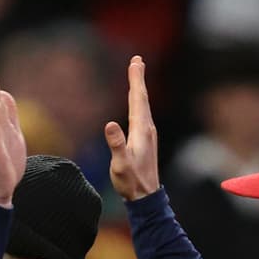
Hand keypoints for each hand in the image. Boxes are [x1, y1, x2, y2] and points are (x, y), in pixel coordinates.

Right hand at [105, 56, 159, 200]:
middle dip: (138, 79)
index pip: (138, 100)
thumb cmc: (131, 183)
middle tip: (137, 60)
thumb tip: (110, 124)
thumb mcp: (120, 165)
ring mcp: (148, 135)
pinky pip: (142, 114)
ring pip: (143, 105)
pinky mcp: (146, 141)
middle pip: (142, 99)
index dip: (136, 80)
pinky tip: (137, 103)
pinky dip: (139, 102)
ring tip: (137, 74)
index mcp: (141, 131)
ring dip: (140, 89)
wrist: (146, 198)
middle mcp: (147, 130)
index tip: (136, 62)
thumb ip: (116, 145)